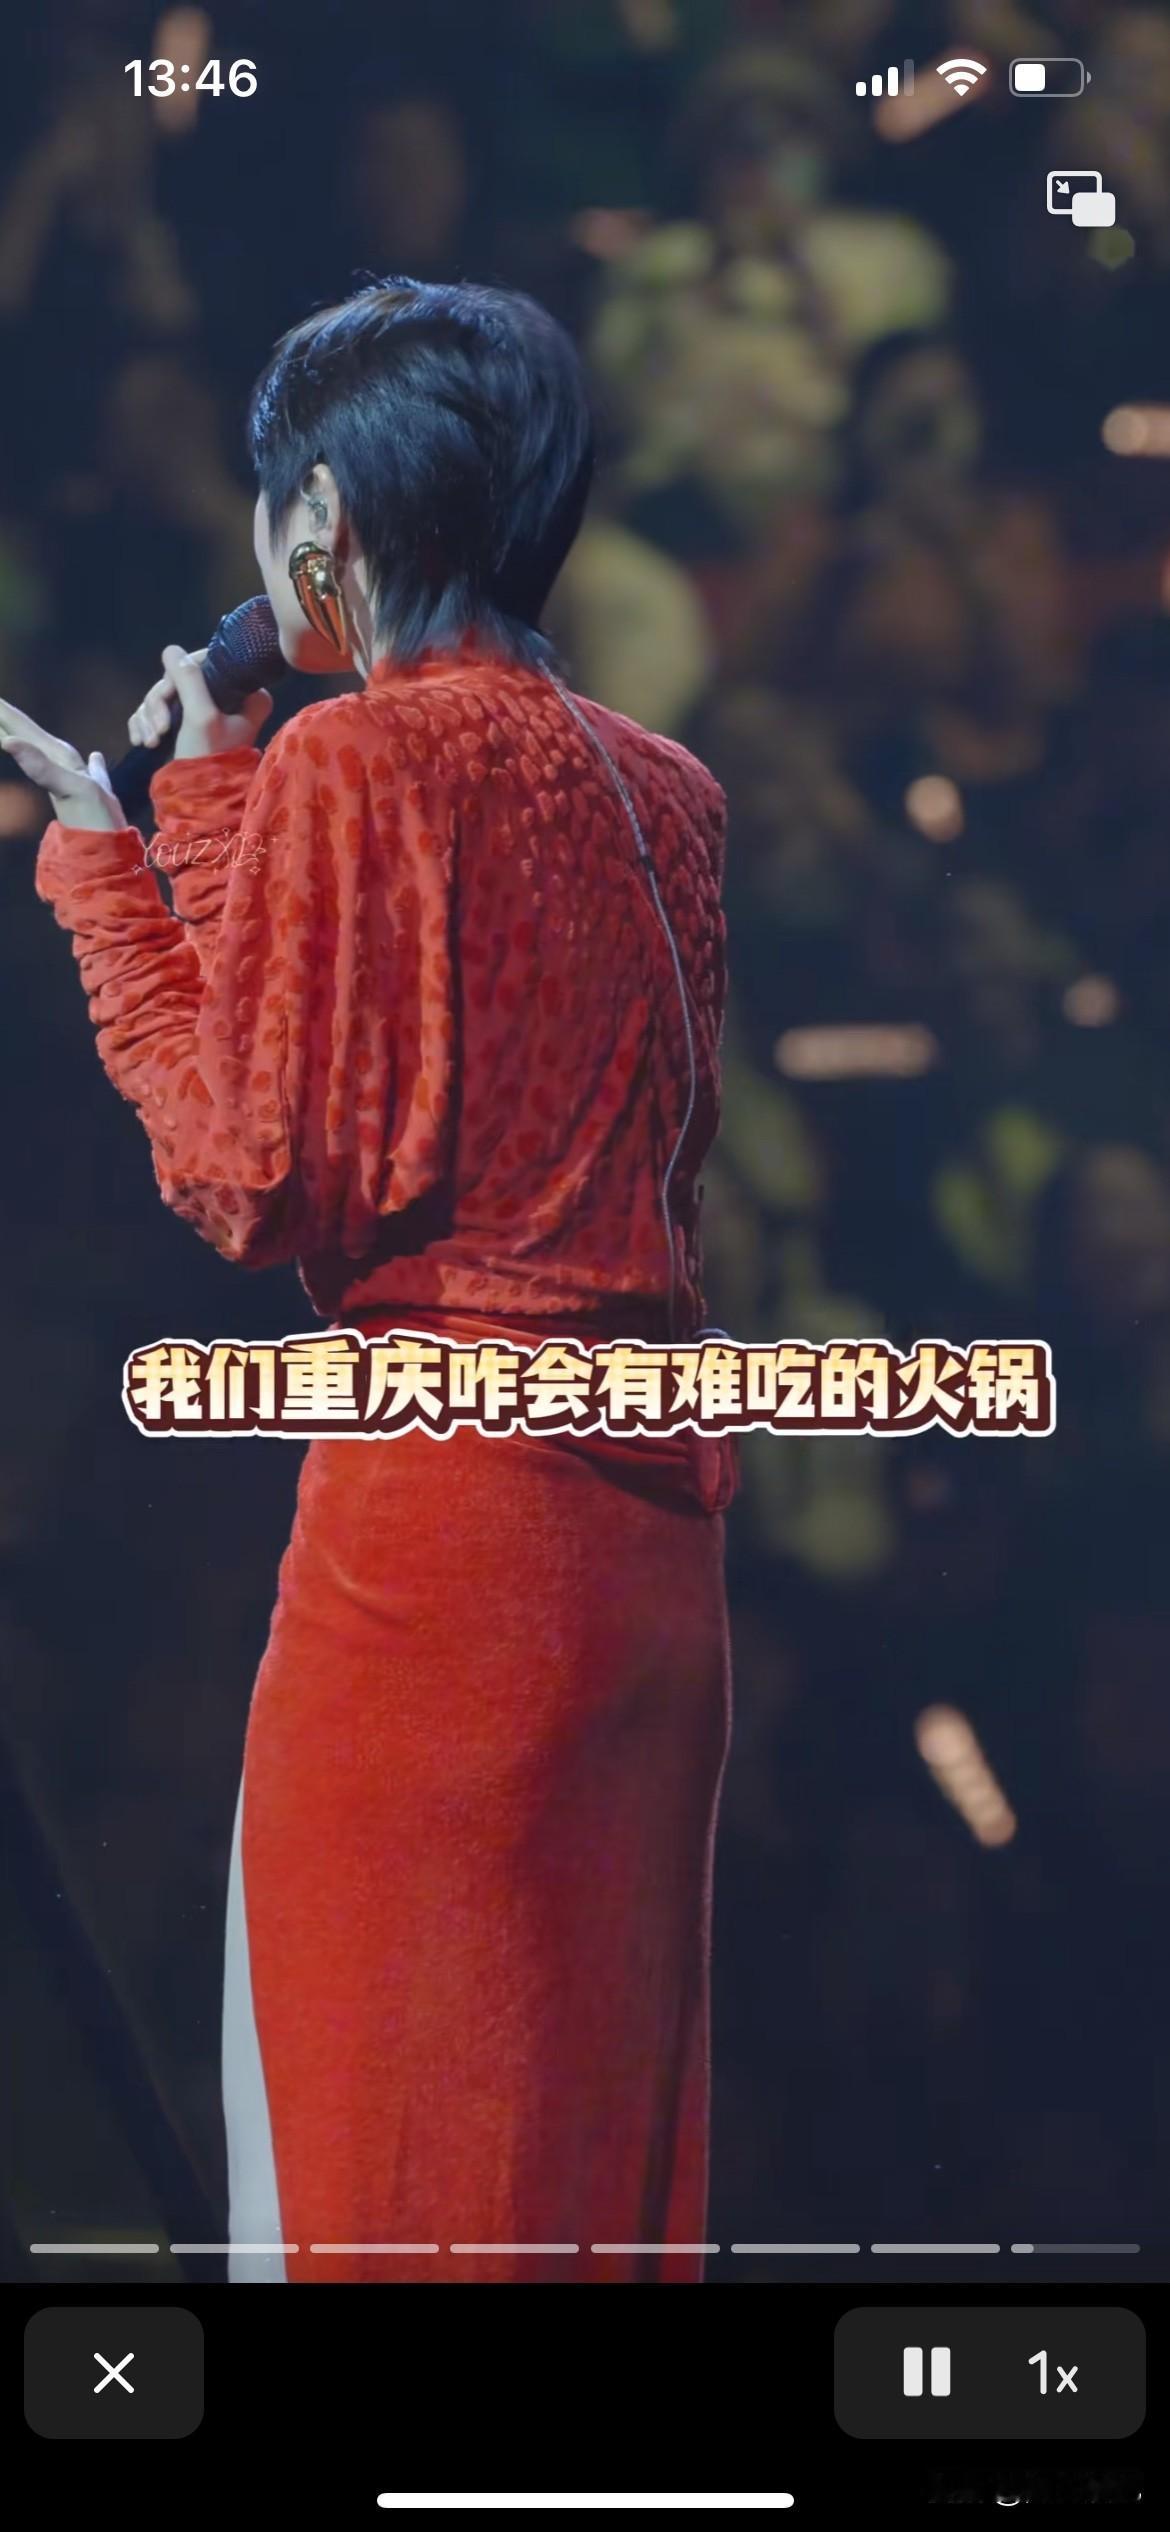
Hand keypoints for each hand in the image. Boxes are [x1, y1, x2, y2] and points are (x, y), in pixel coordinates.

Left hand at [0, 697, 121, 828]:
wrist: (109, 855)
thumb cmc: (91, 822)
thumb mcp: (67, 788)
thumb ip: (39, 765)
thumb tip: (8, 741)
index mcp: (51, 760)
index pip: (21, 730)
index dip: (5, 714)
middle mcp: (58, 767)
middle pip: (29, 736)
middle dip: (10, 720)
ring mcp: (74, 781)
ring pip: (50, 751)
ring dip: (36, 737)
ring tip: (24, 725)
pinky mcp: (94, 794)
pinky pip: (87, 770)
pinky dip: (90, 764)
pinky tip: (95, 758)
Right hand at [128, 645, 271, 759]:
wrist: (197, 802)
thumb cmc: (207, 761)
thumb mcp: (200, 717)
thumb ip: (188, 680)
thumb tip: (170, 649)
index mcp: (246, 695)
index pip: (207, 661)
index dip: (181, 674)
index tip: (171, 696)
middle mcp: (229, 700)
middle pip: (181, 678)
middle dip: (161, 703)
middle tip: (159, 729)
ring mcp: (205, 713)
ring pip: (165, 695)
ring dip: (150, 716)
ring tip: (150, 741)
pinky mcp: (186, 725)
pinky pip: (157, 710)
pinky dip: (145, 724)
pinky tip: (141, 741)